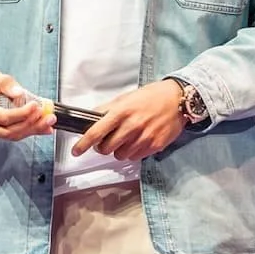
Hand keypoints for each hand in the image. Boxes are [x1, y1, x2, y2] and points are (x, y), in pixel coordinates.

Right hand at [0, 70, 55, 140]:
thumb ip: (5, 83)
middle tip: (48, 116)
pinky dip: (27, 131)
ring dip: (32, 130)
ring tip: (48, 122)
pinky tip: (41, 127)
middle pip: (8, 131)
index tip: (36, 106)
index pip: (2, 117)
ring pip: (10, 136)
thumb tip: (19, 93)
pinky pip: (10, 135)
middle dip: (31, 125)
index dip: (22, 114)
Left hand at [70, 80, 186, 161]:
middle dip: (103, 147)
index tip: (76, 151)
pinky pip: (135, 157)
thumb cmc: (151, 96)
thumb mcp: (126, 98)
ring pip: (120, 156)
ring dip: (119, 150)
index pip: (96, 132)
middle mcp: (132, 126)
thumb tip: (91, 119)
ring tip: (126, 138)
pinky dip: (132, 152)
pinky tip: (138, 141)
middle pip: (106, 148)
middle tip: (106, 141)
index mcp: (122, 111)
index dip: (83, 144)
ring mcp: (144, 138)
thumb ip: (108, 109)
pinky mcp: (155, 146)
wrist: (178, 99)